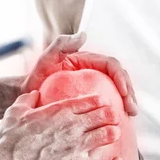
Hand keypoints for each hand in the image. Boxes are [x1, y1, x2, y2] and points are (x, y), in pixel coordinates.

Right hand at [0, 90, 122, 159]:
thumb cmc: (7, 138)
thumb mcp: (15, 112)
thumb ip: (27, 100)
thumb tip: (33, 94)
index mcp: (59, 110)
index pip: (90, 101)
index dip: (99, 102)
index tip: (101, 105)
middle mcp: (72, 126)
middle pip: (104, 115)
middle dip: (110, 117)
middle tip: (109, 121)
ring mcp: (77, 147)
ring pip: (109, 135)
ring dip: (112, 135)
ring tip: (112, 137)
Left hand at [22, 33, 136, 116]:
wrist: (27, 97)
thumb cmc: (35, 78)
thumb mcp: (46, 59)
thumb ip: (60, 44)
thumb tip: (84, 35)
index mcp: (88, 61)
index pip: (111, 65)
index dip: (121, 77)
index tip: (124, 93)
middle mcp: (94, 73)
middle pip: (119, 79)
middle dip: (129, 93)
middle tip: (131, 109)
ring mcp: (94, 88)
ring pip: (117, 93)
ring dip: (127, 102)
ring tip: (130, 115)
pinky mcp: (91, 102)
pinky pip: (108, 106)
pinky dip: (116, 112)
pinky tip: (119, 124)